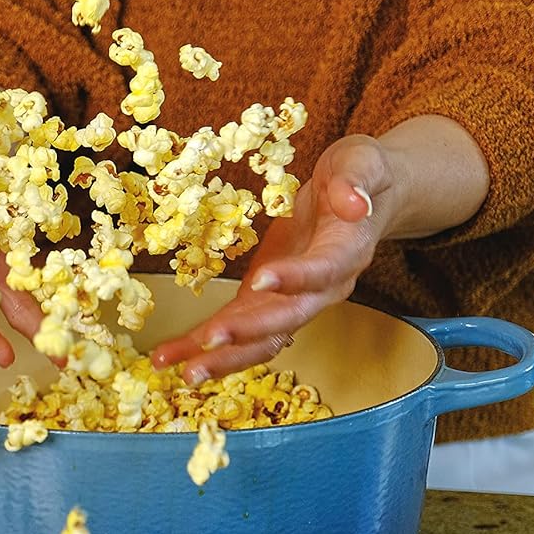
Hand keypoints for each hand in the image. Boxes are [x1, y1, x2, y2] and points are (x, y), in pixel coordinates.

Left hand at [149, 115, 488, 382]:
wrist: (358, 199)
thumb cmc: (360, 175)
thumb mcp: (362, 161)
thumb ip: (357, 179)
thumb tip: (354, 202)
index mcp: (346, 252)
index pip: (322, 270)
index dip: (294, 279)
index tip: (261, 280)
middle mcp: (322, 289)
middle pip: (287, 320)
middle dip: (248, 334)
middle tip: (208, 343)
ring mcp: (292, 300)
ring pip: (261, 339)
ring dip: (222, 357)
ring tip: (184, 372)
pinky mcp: (265, 301)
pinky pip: (237, 329)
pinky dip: (203, 346)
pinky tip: (171, 358)